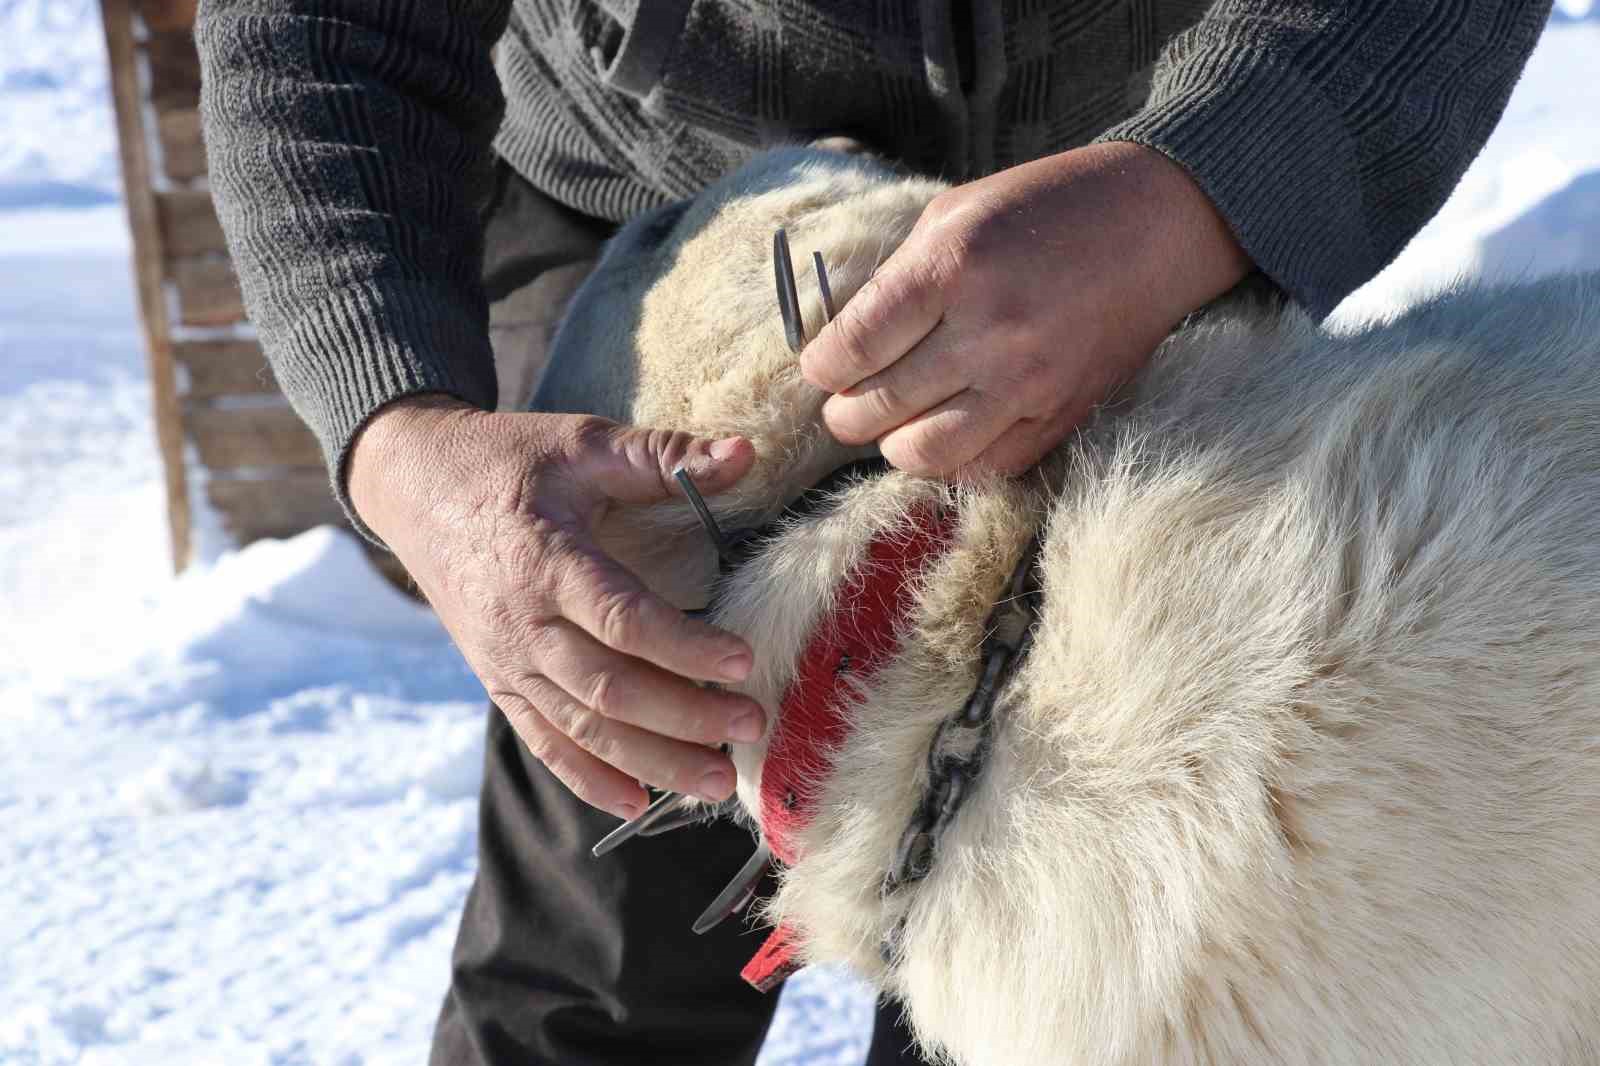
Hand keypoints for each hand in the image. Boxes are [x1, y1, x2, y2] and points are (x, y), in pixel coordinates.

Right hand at [349, 395, 766, 819]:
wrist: (413, 486)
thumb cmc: (509, 460)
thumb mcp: (584, 442)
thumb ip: (665, 454)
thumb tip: (749, 451)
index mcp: (545, 559)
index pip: (621, 618)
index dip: (684, 646)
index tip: (744, 660)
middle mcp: (521, 623)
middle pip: (608, 688)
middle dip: (684, 717)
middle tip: (750, 726)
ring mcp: (505, 660)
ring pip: (582, 728)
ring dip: (652, 762)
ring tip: (717, 783)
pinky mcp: (498, 681)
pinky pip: (543, 741)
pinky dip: (588, 779)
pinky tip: (639, 804)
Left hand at [801, 141, 1251, 475]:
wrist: (1153, 226)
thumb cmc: (1043, 208)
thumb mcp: (954, 214)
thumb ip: (895, 279)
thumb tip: (841, 340)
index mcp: (953, 268)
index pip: (853, 347)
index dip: (822, 365)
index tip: (822, 365)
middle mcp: (990, 331)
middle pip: (878, 407)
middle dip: (845, 411)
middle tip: (847, 400)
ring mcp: (1030, 383)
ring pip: (924, 453)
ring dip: (893, 443)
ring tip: (894, 420)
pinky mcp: (1061, 416)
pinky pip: (984, 467)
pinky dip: (952, 458)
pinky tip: (948, 427)